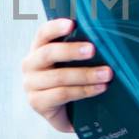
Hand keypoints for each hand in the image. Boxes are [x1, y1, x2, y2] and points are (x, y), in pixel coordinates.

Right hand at [21, 18, 112, 133]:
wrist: (68, 114)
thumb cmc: (74, 81)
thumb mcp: (74, 62)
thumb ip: (82, 49)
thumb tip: (108, 36)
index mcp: (38, 48)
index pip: (43, 33)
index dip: (56, 27)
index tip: (72, 24)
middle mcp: (30, 64)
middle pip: (48, 53)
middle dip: (72, 50)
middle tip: (93, 50)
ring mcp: (31, 84)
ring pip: (59, 76)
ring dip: (85, 75)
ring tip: (107, 74)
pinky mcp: (37, 102)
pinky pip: (62, 94)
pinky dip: (84, 91)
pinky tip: (100, 88)